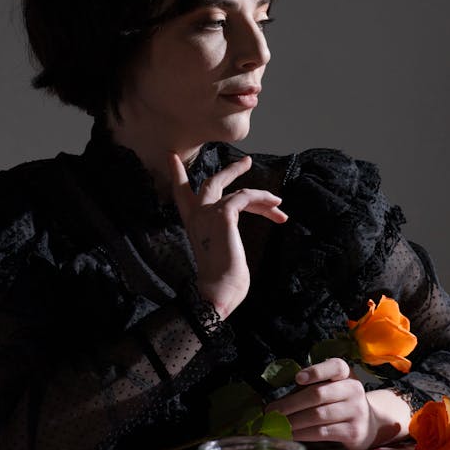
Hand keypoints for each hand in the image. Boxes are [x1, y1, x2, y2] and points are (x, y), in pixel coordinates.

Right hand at [169, 153, 286, 319]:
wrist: (217, 292)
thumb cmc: (221, 281)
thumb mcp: (221, 249)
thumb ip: (223, 233)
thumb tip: (235, 229)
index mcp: (193, 224)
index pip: (180, 194)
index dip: (177, 174)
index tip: (172, 157)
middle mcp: (196, 215)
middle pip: (210, 183)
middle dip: (229, 170)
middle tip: (246, 161)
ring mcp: (208, 213)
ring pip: (235, 189)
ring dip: (260, 195)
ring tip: (277, 200)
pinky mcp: (223, 215)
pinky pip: (246, 197)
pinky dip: (263, 200)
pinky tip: (276, 208)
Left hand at [269, 358, 410, 449]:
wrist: (369, 424)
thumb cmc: (340, 402)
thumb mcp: (331, 388)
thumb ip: (309, 388)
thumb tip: (276, 403)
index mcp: (347, 374)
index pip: (335, 366)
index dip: (316, 371)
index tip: (297, 378)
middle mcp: (354, 390)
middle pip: (318, 394)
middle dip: (291, 404)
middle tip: (271, 412)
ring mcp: (356, 411)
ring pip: (318, 416)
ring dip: (294, 422)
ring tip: (277, 426)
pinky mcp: (353, 432)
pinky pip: (322, 433)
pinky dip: (303, 434)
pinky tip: (291, 435)